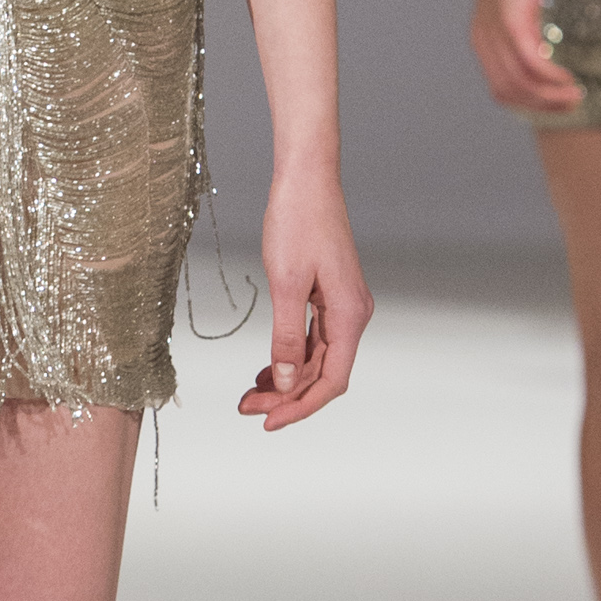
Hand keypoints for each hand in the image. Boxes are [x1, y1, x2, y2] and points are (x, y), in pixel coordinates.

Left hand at [238, 167, 372, 431]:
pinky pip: (313, 339)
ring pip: (317, 359)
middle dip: (287, 396)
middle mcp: (353, 314)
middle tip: (247, 407)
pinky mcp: (329, 295)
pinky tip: (267, 369)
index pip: (331, 380)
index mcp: (350, 315)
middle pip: (324, 374)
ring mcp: (342, 305)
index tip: (268, 421)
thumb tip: (287, 382)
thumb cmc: (298, 221)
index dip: (301, 407)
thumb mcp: (286, 284)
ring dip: (287, 380)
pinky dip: (290, 357)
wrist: (306, 178)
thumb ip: (287, 338)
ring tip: (251, 394)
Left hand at [471, 0, 580, 112]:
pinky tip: (567, 78)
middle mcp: (483, 43)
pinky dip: (550, 78)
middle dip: (543, 106)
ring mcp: (495, 34)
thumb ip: (524, 32)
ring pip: (521, 83)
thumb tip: (541, 52)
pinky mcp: (511, 22)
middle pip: (510, 94)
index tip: (556, 103)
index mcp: (481, 43)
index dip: (530, 104)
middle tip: (572, 104)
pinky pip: (530, 64)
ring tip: (575, 95)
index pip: (502, 91)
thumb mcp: (518, 6)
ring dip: (550, 96)